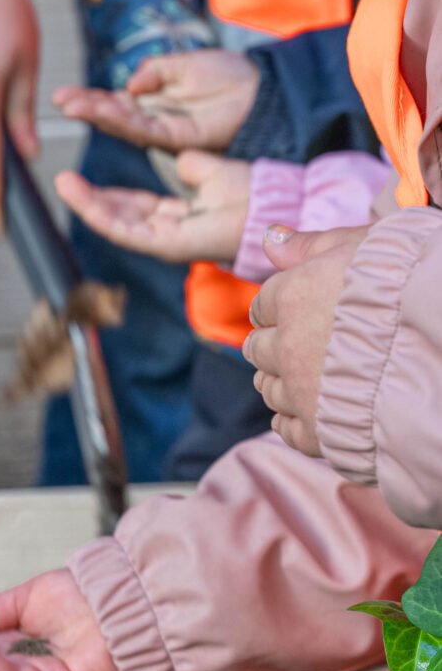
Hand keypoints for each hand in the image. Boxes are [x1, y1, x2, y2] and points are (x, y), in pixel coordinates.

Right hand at [54, 49, 258, 152]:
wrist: (260, 92)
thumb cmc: (229, 77)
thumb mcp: (186, 63)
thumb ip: (156, 70)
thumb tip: (131, 83)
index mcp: (152, 101)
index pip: (114, 102)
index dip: (89, 99)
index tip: (61, 96)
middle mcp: (153, 119)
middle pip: (112, 115)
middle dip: (85, 108)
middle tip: (59, 101)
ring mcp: (163, 130)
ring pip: (123, 124)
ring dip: (96, 114)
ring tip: (72, 106)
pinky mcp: (176, 139)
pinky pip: (144, 129)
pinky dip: (123, 120)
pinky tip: (105, 110)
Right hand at [56, 151, 250, 263]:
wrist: (271, 206)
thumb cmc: (251, 193)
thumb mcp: (212, 171)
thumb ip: (193, 167)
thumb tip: (183, 159)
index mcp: (176, 217)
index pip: (132, 208)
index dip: (106, 195)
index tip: (83, 179)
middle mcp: (166, 232)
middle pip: (117, 217)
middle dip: (88, 200)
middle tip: (61, 181)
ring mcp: (165, 241)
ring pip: (116, 225)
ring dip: (87, 205)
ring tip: (63, 184)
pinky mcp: (167, 244)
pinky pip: (128, 230)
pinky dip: (103, 214)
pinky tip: (84, 199)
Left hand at [244, 224, 368, 455]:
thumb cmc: (413, 285)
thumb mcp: (368, 246)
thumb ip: (314, 245)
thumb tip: (270, 237)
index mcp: (293, 296)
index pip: (263, 304)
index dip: (281, 307)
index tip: (301, 310)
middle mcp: (286, 346)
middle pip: (257, 348)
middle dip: (274, 344)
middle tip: (304, 343)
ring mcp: (299, 392)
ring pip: (268, 388)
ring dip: (281, 380)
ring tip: (312, 375)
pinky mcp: (316, 432)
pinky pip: (285, 429)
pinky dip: (292, 420)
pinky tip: (312, 410)